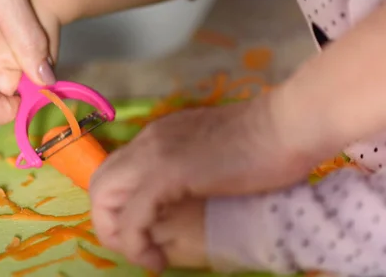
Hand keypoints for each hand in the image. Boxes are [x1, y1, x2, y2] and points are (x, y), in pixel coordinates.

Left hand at [89, 94, 315, 271]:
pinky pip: (132, 217)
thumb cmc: (265, 142)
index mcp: (157, 136)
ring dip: (116, 234)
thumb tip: (183, 196)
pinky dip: (135, 243)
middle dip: (108, 223)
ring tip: (145, 256)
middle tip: (138, 247)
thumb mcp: (212, 154)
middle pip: (99, 183)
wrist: (287, 125)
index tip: (143, 232)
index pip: (114, 170)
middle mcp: (147, 141)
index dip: (117, 207)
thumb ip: (189, 169)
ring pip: (103, 196)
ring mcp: (153, 154)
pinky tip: (156, 261)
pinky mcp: (166, 174)